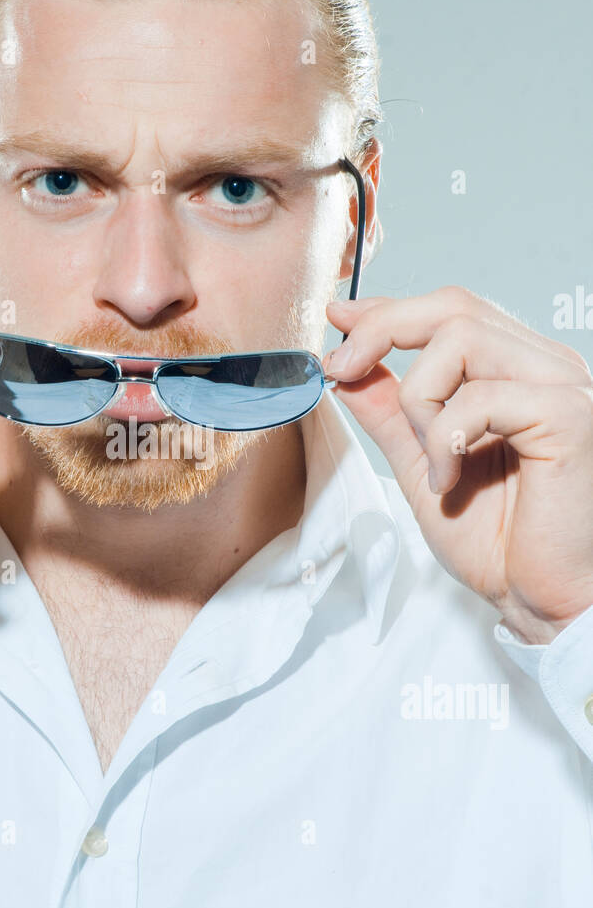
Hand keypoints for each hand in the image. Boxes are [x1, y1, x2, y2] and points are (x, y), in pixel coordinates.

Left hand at [324, 287, 592, 644]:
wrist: (545, 601)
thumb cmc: (501, 543)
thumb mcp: (423, 465)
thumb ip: (391, 414)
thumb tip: (346, 369)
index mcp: (520, 371)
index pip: (451, 310)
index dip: (388, 310)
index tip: (337, 319)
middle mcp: (547, 366)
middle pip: (454, 307)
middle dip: (382, 330)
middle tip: (341, 372)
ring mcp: (563, 385)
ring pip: (461, 337)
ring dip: (420, 399)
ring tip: (429, 458)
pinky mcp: (568, 415)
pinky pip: (481, 396)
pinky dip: (445, 437)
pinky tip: (450, 481)